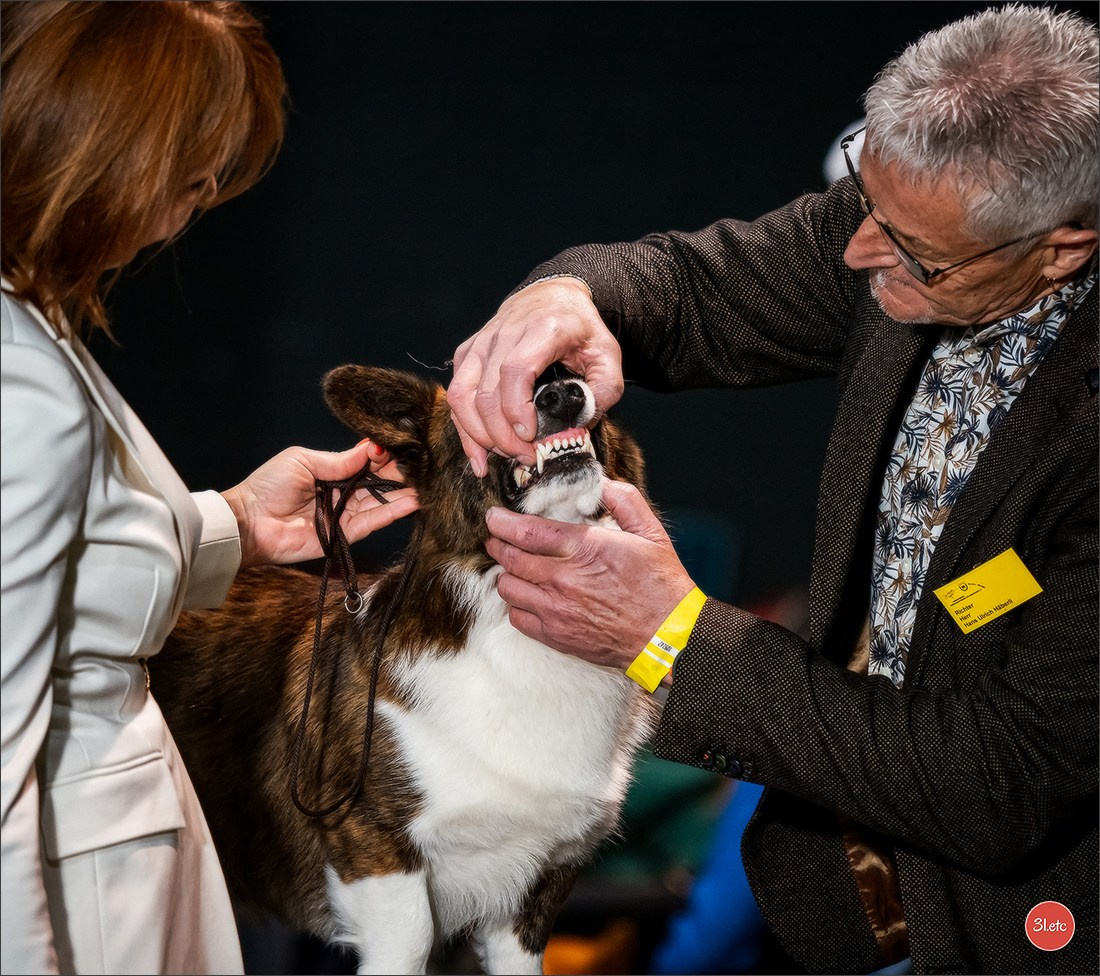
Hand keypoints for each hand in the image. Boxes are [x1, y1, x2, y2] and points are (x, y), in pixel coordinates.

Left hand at [222, 439, 418, 568]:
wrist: (248, 523)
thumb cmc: (267, 486)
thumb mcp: (303, 461)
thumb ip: (339, 460)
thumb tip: (371, 449)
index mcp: (331, 472)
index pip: (365, 462)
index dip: (384, 455)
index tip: (405, 446)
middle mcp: (342, 493)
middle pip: (378, 482)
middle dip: (399, 473)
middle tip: (423, 464)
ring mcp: (345, 514)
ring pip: (380, 502)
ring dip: (403, 493)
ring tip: (426, 484)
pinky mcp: (345, 535)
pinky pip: (373, 522)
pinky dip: (392, 513)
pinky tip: (412, 502)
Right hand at [447, 277, 623, 473]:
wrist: (552, 296)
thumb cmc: (580, 328)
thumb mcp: (608, 354)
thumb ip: (604, 390)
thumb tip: (580, 425)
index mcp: (543, 329)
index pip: (516, 370)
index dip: (516, 409)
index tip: (530, 437)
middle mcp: (504, 333)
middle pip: (486, 392)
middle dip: (502, 435)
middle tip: (527, 456)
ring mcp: (480, 343)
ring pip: (462, 396)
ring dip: (479, 435)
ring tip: (505, 456)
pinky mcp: (467, 354)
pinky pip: (455, 396)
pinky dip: (464, 429)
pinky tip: (479, 455)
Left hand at [485, 480, 695, 669]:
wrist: (669, 637)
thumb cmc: (661, 586)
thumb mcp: (651, 533)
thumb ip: (625, 501)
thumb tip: (603, 484)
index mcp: (584, 549)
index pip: (526, 531)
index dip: (502, 522)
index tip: (494, 517)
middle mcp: (563, 579)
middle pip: (510, 558)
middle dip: (498, 544)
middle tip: (497, 538)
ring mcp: (556, 610)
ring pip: (508, 587)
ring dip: (506, 574)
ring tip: (513, 567)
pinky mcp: (556, 636)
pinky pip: (517, 618)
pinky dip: (516, 604)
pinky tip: (527, 596)